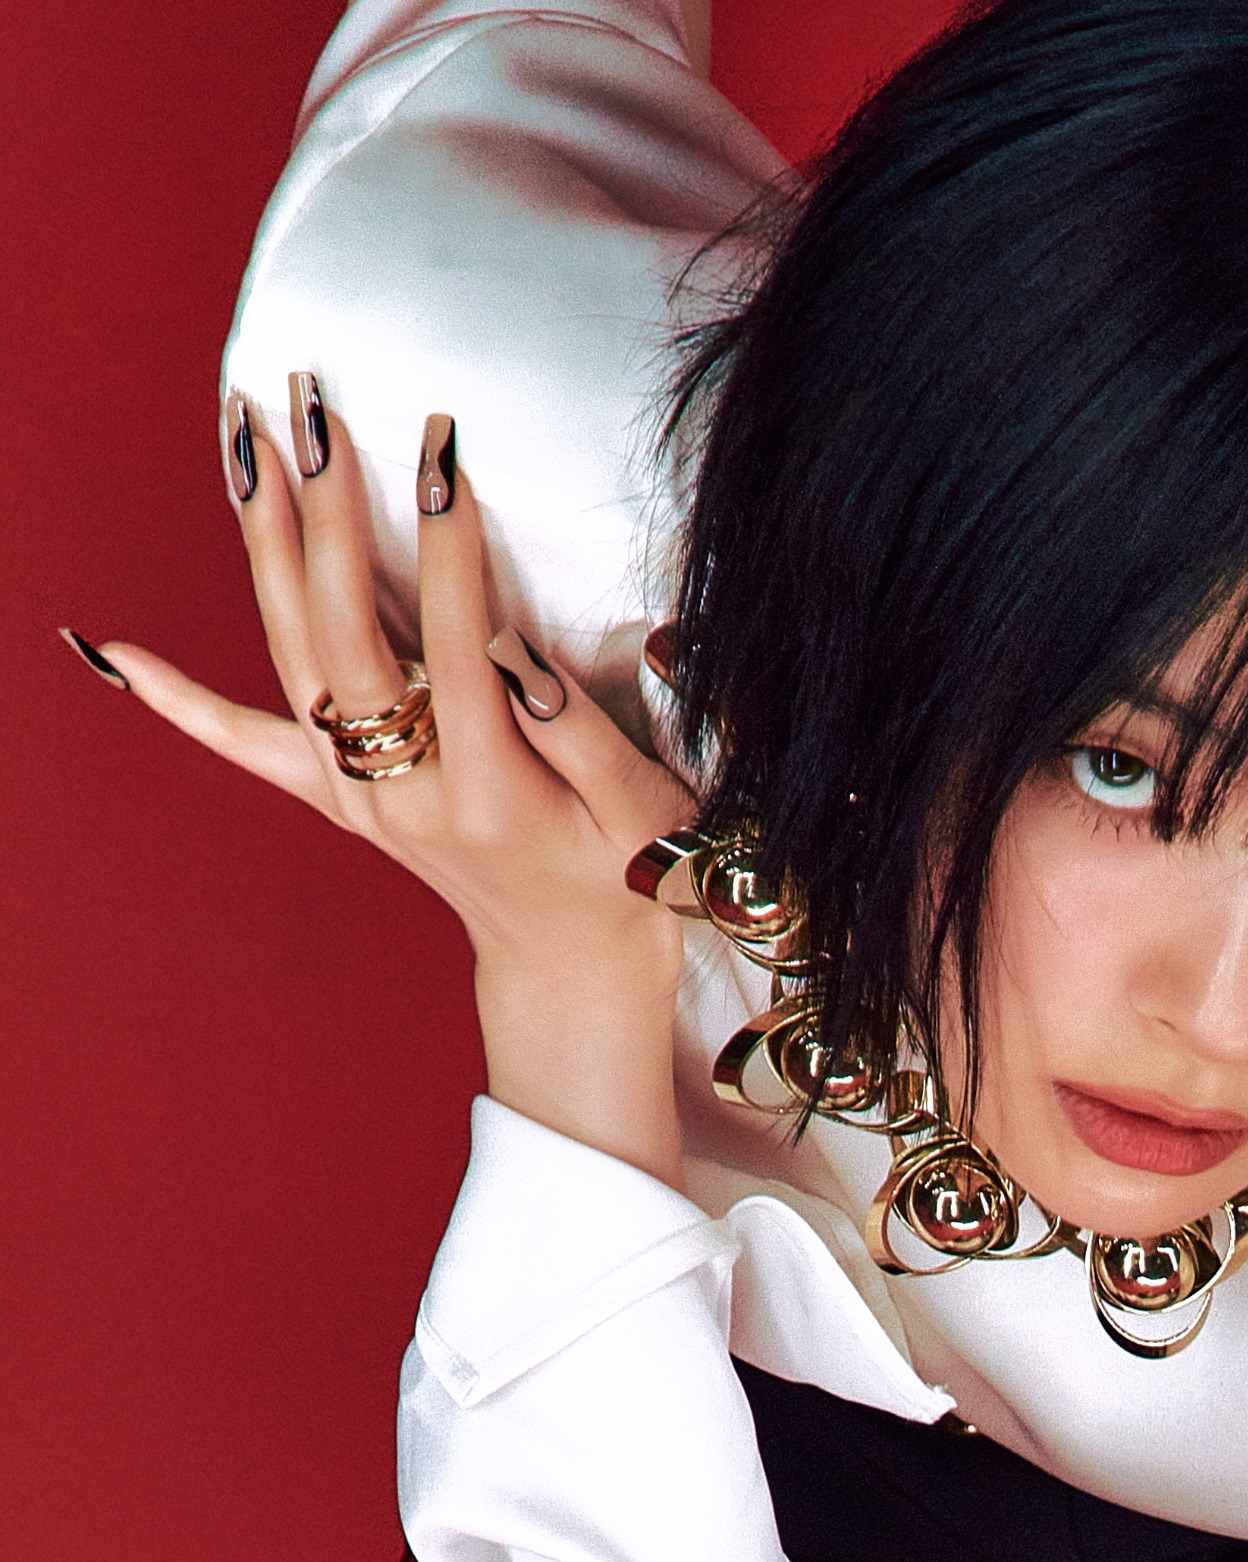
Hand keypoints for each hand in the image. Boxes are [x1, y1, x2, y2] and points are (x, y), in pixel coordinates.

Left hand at [87, 382, 690, 1180]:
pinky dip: (181, 702)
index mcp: (490, 794)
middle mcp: (405, 797)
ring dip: (266, 545)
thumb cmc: (625, 886)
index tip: (440, 448)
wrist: (570, 971)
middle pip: (347, 635)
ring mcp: (360, 799)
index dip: (448, 543)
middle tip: (317, 414)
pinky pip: (248, 746)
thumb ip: (584, 738)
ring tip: (247, 442)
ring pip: (294, 657)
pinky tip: (114, 654)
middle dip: (329, 514)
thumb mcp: (643, 818)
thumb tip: (522, 653)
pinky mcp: (339, 798)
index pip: (456, 643)